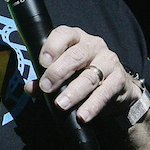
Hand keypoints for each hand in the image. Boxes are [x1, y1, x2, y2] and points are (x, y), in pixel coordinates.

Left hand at [23, 26, 142, 123]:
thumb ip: (44, 80)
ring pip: (89, 76)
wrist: (116, 86)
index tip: (42, 62)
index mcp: (76, 38)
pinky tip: (82, 115)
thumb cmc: (82, 74)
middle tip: (46, 87)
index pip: (63, 34)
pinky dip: (92, 105)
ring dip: (73, 92)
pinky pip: (104, 92)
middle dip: (58, 72)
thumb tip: (30, 88)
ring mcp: (108, 60)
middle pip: (75, 55)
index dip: (52, 47)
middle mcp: (93, 45)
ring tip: (61, 105)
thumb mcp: (62, 74)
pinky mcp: (118, 79)